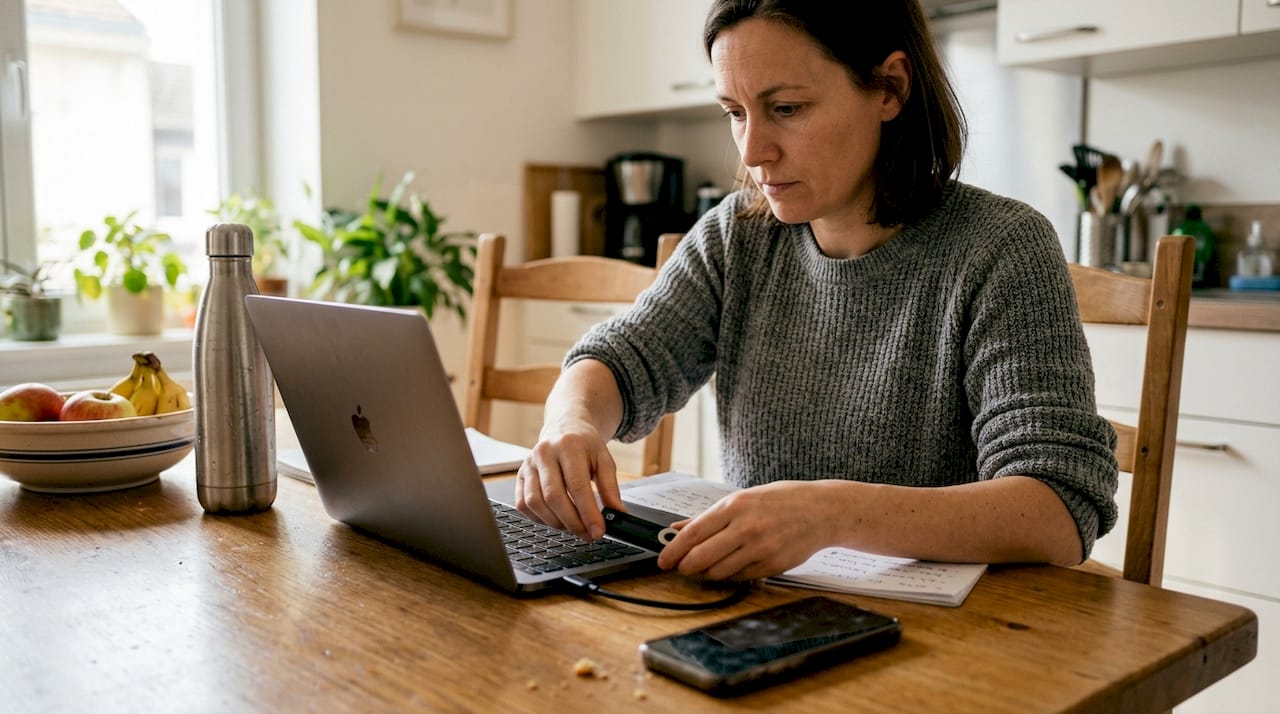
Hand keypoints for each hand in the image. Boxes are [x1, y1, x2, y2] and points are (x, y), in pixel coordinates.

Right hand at [514, 418, 621, 540]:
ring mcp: (528, 464)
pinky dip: (539, 518)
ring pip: (535, 503)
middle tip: (587, 534)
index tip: (598, 531)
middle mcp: (544, 453)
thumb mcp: (604, 460)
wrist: (564, 428)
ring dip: (555, 522)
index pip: (577, 486)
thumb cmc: (584, 445)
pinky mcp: (519, 476)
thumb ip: (611, 488)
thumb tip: (617, 514)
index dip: (588, 513)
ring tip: (573, 526)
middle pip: (553, 497)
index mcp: (568, 446)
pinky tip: (556, 519)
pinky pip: (523, 504)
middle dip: (572, 522)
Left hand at [657, 481, 834, 580]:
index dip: (673, 550)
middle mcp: (746, 527)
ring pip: (719, 572)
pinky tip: (730, 567)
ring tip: (706, 567)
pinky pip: (740, 578)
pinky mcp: (772, 565)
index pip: (694, 533)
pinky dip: (729, 576)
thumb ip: (709, 516)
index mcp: (735, 506)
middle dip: (685, 567)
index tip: (663, 561)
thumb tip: (677, 528)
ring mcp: (760, 548)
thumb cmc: (781, 501)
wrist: (821, 510)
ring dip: (707, 573)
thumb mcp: (743, 499)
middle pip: (701, 557)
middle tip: (681, 568)